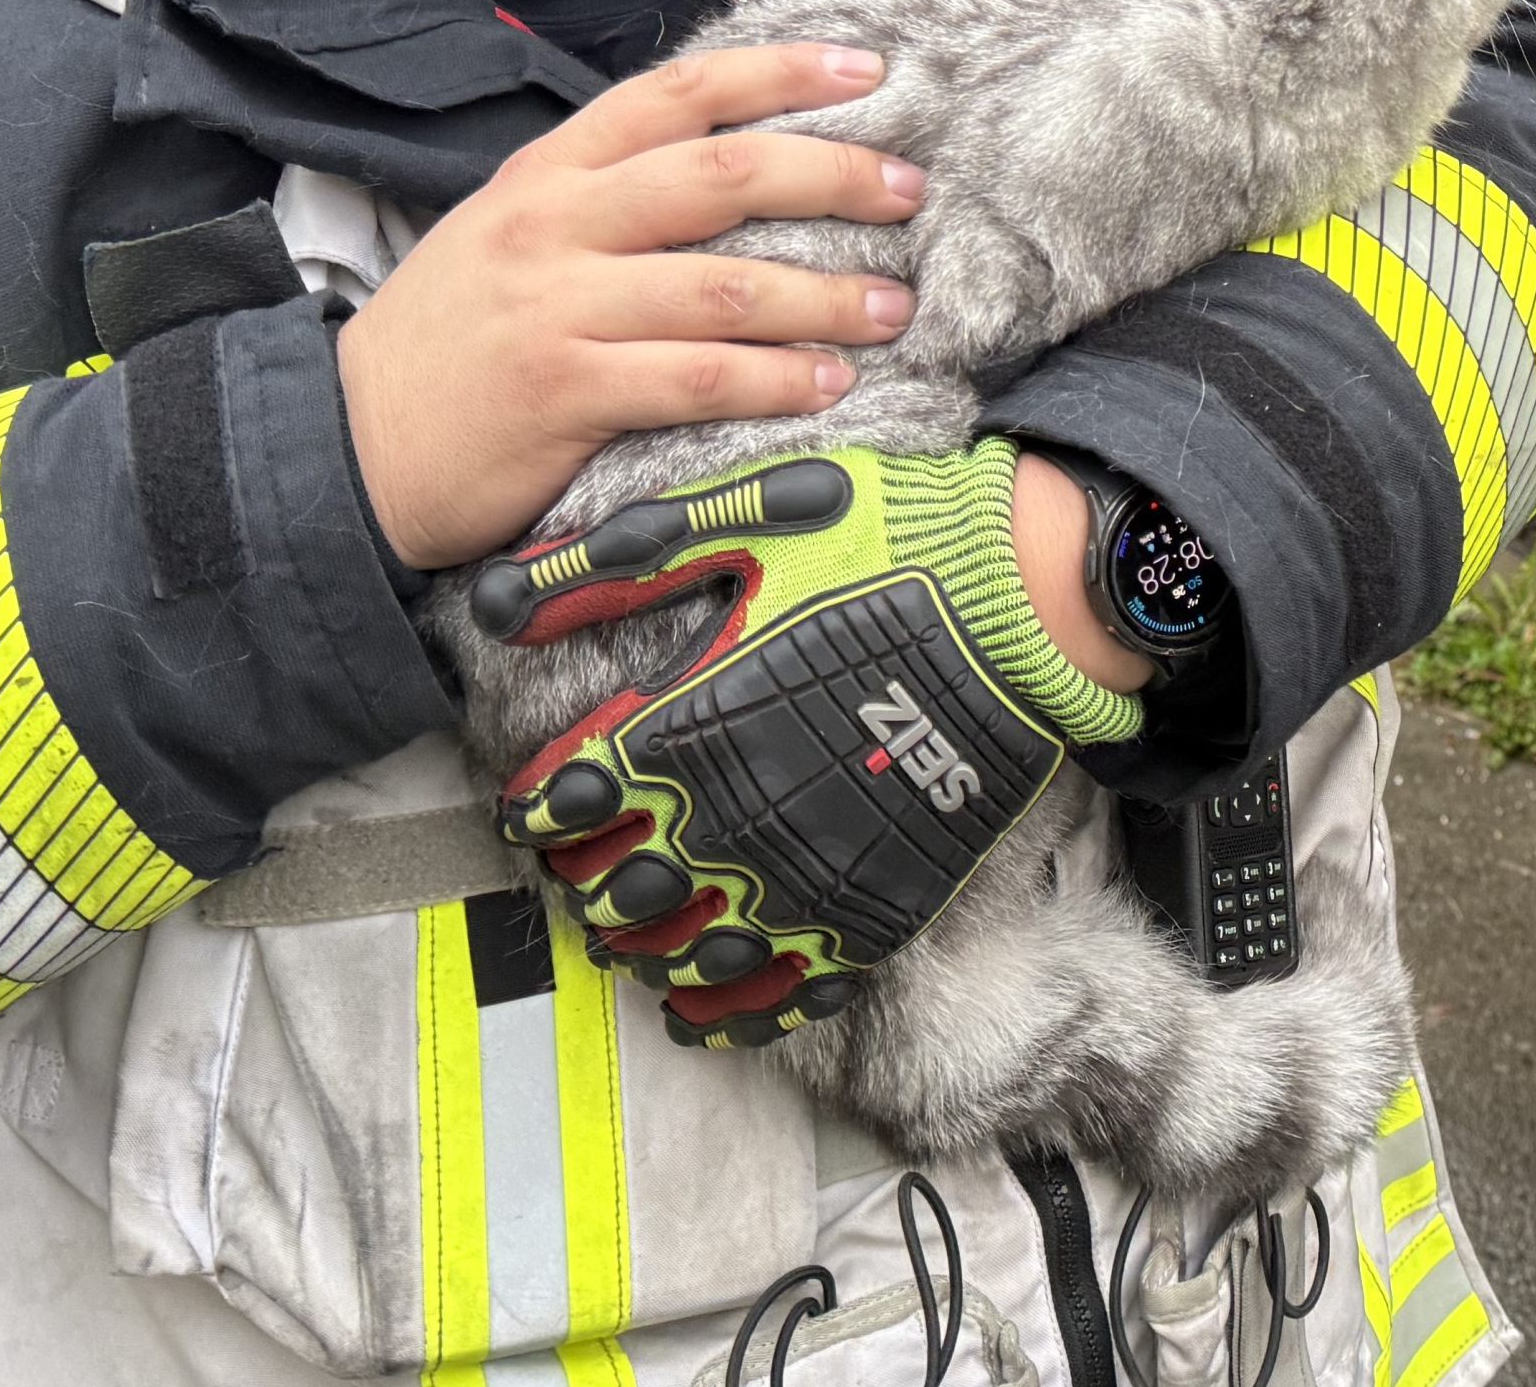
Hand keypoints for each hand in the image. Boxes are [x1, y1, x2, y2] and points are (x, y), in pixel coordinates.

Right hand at [337, 43, 926, 571]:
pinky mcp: (562, 392)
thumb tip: (742, 163)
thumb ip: (609, 195)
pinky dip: (775, 379)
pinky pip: (697, 377)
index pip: (676, 93)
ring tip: (894, 307)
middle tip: (911, 191)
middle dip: (833, 175)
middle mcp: (553, 225)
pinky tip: (829, 384)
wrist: (346, 446)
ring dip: (827, 295)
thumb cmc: (455, 340)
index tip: (870, 71)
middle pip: (720, 176)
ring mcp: (555, 307)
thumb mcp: (512, 234)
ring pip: (725, 286)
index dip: (780, 73)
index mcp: (547, 172)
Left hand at [475, 441, 1146, 1045]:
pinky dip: (734, 1014)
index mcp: (694, 726)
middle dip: (586, 885)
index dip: (541, 809)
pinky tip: (705, 1010)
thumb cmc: (894, 546)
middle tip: (586, 869)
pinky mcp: (878, 905)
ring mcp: (811, 873)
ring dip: (645, 953)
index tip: (545, 802)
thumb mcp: (752, 522)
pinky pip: (787, 992)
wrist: (1035, 602)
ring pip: (691, 956)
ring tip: (634, 939)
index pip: (571, 802)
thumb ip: (622, 563)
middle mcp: (739, 817)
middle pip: (618, 893)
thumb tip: (500, 598)